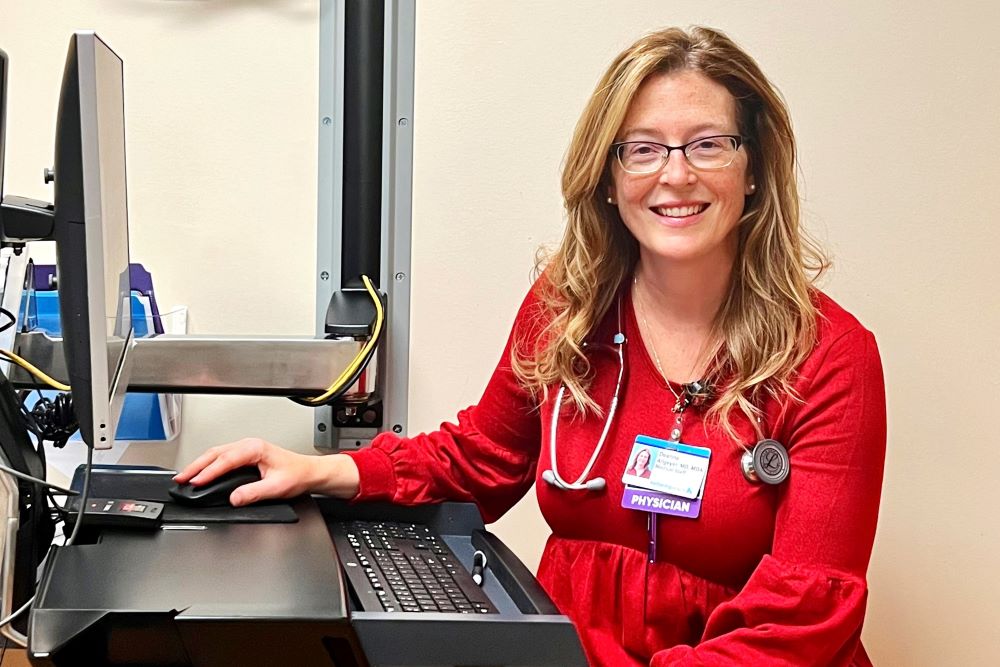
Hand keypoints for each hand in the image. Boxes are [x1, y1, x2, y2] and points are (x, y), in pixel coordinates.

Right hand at [173, 437, 359, 506]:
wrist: (309, 472)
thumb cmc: (297, 475)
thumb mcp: (276, 487)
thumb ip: (254, 493)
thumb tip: (234, 498)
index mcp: (256, 449)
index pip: (225, 460)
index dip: (209, 472)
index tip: (196, 482)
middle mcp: (249, 445)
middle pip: (216, 453)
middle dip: (196, 466)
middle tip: (180, 479)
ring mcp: (246, 448)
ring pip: (216, 453)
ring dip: (199, 464)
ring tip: (185, 476)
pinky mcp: (245, 454)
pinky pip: (221, 456)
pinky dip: (208, 464)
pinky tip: (200, 472)